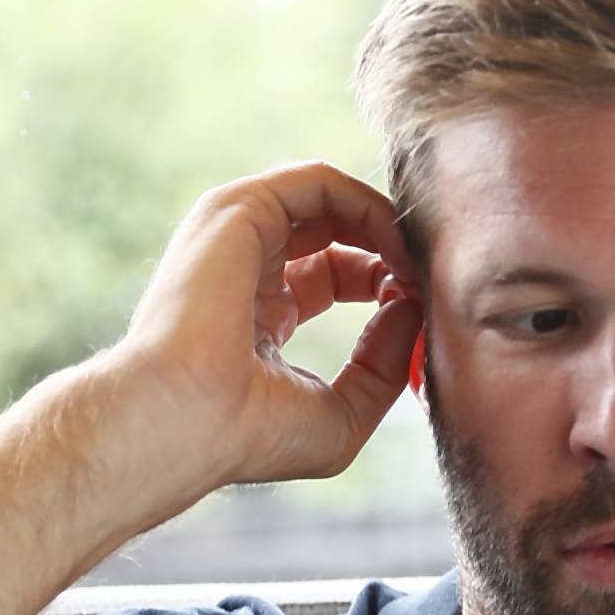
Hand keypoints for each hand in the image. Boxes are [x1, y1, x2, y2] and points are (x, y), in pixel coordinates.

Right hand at [112, 160, 423, 489]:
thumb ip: (385, 362)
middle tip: (427, 281)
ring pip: (331, 197)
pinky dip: (370, 206)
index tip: (421, 312)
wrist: (186, 421)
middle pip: (338, 232)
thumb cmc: (250, 434)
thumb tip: (412, 309)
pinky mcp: (238, 210)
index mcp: (260, 316)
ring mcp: (238, 235)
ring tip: (417, 264)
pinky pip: (318, 180)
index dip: (388, 286)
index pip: (336, 276)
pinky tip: (398, 249)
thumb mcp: (342, 413)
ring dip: (387, 224)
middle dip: (393, 249)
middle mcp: (246, 268)